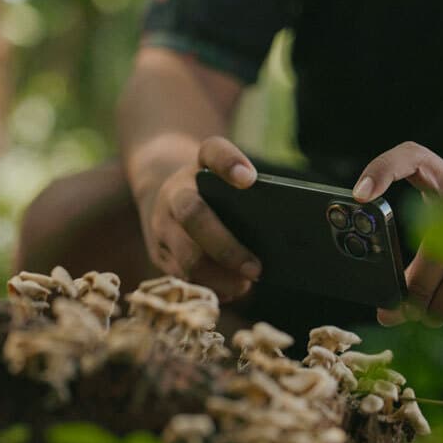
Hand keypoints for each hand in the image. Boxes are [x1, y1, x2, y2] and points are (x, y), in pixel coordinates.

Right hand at [136, 136, 261, 301]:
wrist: (164, 192)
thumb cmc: (213, 190)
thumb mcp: (226, 178)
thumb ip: (251, 191)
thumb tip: (283, 229)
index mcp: (199, 167)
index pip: (213, 152)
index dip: (229, 163)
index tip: (249, 179)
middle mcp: (176, 192)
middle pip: (194, 215)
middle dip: (226, 247)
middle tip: (256, 269)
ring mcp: (162, 224)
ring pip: (186, 257)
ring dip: (219, 277)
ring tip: (245, 286)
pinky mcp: (159, 253)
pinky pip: (182, 277)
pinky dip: (209, 287)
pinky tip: (230, 291)